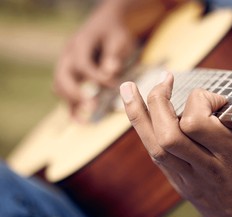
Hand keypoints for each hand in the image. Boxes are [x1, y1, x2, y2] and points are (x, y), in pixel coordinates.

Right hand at [54, 2, 135, 116]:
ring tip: (87, 118)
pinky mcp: (71, 78)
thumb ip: (114, 55)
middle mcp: (68, 56)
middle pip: (61, 77)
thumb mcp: (120, 40)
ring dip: (72, 103)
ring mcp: (67, 68)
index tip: (114, 85)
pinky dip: (72, 109)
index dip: (97, 77)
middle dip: (75, 94)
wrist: (106, 28)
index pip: (82, 64)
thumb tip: (109, 72)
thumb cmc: (115, 34)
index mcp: (80, 44)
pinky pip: (66, 96)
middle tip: (92, 108)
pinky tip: (82, 122)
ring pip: (59, 88)